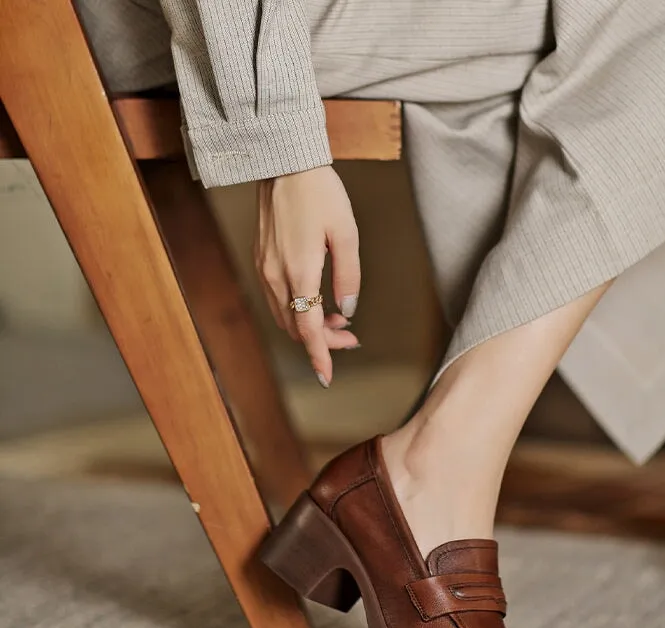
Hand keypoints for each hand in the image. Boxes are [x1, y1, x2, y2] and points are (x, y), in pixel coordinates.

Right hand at [255, 166, 359, 386]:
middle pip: (297, 327)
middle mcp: (276, 276)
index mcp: (299, 271)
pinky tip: (319, 301)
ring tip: (341, 321)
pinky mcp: (262, 260)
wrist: (283, 162)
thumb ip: (349, 277)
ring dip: (311, 326)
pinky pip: (278, 299)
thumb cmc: (320, 193)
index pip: (308, 328)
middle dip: (323, 341)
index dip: (320, 355)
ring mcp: (265, 269)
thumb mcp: (346, 234)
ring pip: (286, 316)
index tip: (327, 377)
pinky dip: (298, 310)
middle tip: (352, 339)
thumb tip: (348, 311)